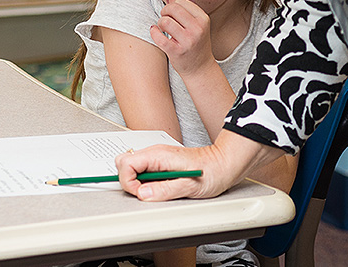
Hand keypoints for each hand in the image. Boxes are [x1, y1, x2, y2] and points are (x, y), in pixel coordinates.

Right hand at [115, 129, 282, 201]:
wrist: (224, 164)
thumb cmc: (211, 172)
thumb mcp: (189, 186)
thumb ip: (164, 190)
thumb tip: (143, 194)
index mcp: (158, 155)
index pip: (126, 163)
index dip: (128, 182)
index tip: (141, 194)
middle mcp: (155, 153)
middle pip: (124, 162)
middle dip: (128, 181)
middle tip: (145, 193)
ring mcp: (157, 157)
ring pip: (131, 166)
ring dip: (136, 182)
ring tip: (154, 191)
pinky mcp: (160, 162)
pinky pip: (142, 170)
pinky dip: (143, 181)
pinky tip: (158, 187)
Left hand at [150, 0, 213, 77]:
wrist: (200, 68)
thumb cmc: (196, 42)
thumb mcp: (196, 24)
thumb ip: (184, 8)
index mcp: (203, 19)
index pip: (181, 2)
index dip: (172, 5)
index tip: (172, 13)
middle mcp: (198, 29)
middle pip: (172, 9)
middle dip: (164, 12)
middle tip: (165, 19)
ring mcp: (188, 41)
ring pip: (164, 21)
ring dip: (160, 23)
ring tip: (163, 28)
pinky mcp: (177, 52)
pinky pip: (159, 36)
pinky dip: (154, 32)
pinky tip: (156, 32)